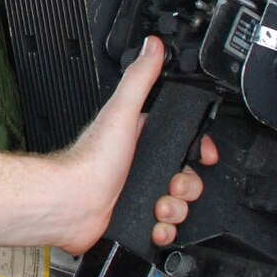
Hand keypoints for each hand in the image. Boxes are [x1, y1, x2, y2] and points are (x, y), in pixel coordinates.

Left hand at [57, 38, 220, 251]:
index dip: (198, 152)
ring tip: (159, 206)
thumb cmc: (90, 160)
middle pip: (187, 178)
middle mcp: (142, 168)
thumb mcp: (121, 111)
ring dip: (176, 210)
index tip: (204, 156)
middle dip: (187, 186)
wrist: (72, 204)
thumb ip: (140, 79)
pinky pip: (164, 228)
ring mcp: (139, 195)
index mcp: (142, 141)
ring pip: (179, 205)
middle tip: (172, 185)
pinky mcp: (136, 220)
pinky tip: (154, 224)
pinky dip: (164, 229)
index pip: (184, 144)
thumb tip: (152, 47)